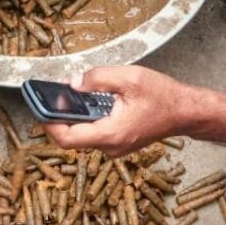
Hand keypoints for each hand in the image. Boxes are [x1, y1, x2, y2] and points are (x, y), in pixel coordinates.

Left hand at [43, 66, 190, 155]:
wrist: (186, 111)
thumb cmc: (163, 96)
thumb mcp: (129, 78)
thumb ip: (97, 78)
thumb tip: (73, 83)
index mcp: (111, 133)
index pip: (67, 138)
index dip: (48, 124)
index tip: (39, 109)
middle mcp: (111, 146)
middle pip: (73, 137)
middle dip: (61, 116)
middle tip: (54, 95)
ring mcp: (115, 147)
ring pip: (84, 134)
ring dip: (76, 115)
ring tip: (74, 93)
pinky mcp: (119, 142)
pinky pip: (96, 132)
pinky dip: (89, 117)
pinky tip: (93, 100)